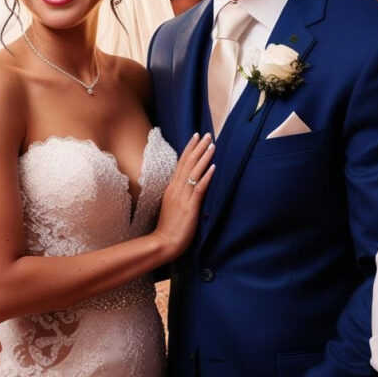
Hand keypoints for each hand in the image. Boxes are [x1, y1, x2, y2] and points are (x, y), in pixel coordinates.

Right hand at [152, 133, 214, 258]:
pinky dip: (206, 176)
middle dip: (198, 147)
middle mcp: (176, 189)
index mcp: (172, 188)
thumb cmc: (168, 227)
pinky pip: (198, 188)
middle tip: (207, 134)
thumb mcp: (172, 206)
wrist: (163, 242)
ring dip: (204, 157)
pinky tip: (213, 167)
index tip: (196, 137)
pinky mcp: (189, 206)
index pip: (181, 163)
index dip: (189, 149)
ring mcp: (182, 197)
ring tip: (212, 145)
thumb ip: (179, 195)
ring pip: (193, 172)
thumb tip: (188, 186)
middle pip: (187, 163)